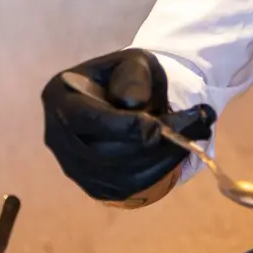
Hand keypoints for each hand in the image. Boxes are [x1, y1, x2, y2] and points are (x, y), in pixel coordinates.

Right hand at [41, 49, 215, 201]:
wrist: (133, 96)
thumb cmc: (131, 76)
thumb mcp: (134, 63)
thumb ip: (133, 79)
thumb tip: (132, 105)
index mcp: (60, 97)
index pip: (84, 120)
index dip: (120, 127)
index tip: (156, 126)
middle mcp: (57, 136)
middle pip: (101, 153)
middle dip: (149, 146)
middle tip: (193, 128)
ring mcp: (72, 165)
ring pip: (116, 175)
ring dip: (160, 160)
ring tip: (195, 136)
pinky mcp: (92, 184)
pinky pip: (124, 188)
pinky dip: (156, 174)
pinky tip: (178, 154)